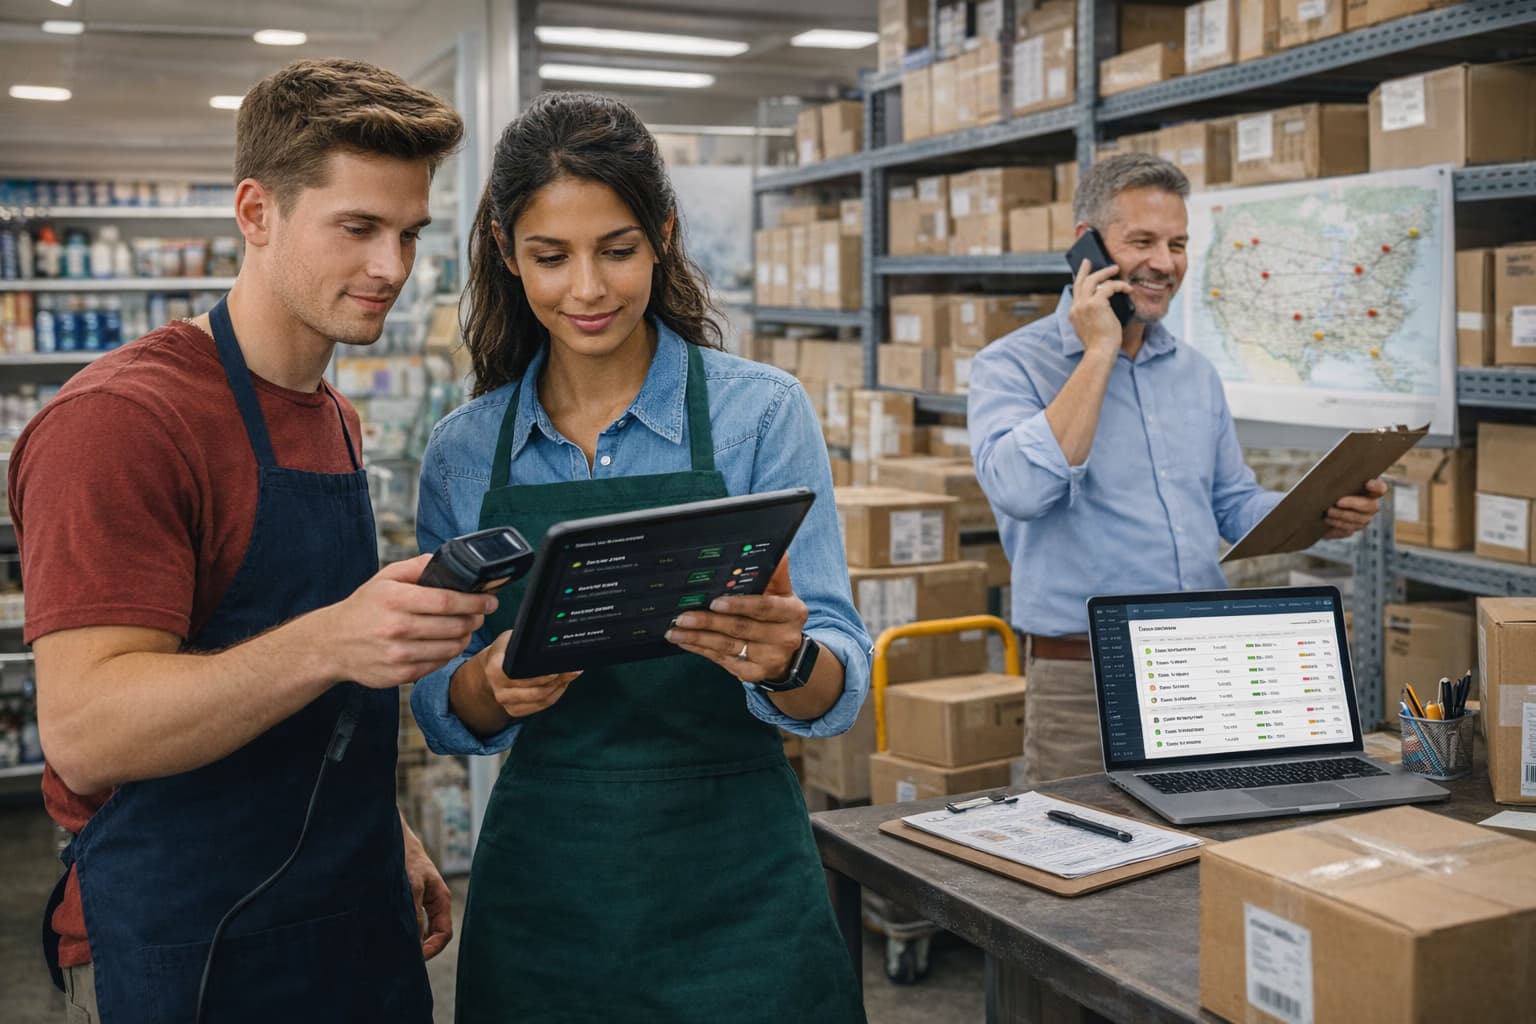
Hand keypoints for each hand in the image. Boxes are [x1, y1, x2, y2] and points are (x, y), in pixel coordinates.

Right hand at [320, 554, 496, 688]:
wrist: (331, 644)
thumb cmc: (363, 608)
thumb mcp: (384, 578)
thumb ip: (417, 566)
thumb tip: (447, 561)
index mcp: (395, 600)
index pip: (446, 601)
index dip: (475, 601)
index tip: (491, 600)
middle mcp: (396, 628)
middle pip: (454, 625)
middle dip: (475, 619)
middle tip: (481, 613)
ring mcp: (398, 654)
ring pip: (450, 648)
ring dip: (465, 637)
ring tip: (465, 628)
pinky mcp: (399, 674)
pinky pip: (437, 665)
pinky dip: (448, 654)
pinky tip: (446, 644)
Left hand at [400, 814, 452, 959]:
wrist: (394, 840)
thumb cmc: (407, 859)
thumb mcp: (413, 886)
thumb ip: (415, 911)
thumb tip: (414, 939)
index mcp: (441, 900)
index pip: (444, 934)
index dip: (433, 949)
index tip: (416, 959)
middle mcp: (433, 904)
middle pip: (433, 935)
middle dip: (421, 948)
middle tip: (402, 959)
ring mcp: (421, 902)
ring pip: (420, 929)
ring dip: (410, 940)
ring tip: (394, 950)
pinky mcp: (408, 900)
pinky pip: (409, 921)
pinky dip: (402, 930)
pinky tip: (388, 935)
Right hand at [474, 630, 580, 717]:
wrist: (490, 667)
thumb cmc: (504, 651)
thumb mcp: (511, 639)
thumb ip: (526, 642)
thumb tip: (550, 643)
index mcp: (495, 669)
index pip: (522, 676)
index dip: (542, 675)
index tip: (558, 670)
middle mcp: (498, 689)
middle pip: (535, 691)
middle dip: (557, 681)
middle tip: (572, 670)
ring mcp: (506, 702)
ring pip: (540, 700)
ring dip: (558, 688)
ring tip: (569, 675)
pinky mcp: (514, 711)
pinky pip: (540, 706)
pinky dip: (554, 695)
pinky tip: (560, 685)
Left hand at [665, 556, 805, 684]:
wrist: (787, 656)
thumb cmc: (778, 617)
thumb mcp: (782, 594)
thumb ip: (775, 575)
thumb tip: (777, 551)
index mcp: (792, 612)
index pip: (765, 607)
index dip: (739, 605)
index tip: (714, 602)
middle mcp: (785, 637)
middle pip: (741, 628)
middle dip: (709, 622)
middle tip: (682, 616)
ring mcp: (769, 659)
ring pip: (728, 647)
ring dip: (698, 638)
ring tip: (675, 631)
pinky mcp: (754, 674)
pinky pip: (723, 661)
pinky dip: (702, 651)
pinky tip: (686, 643)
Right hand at [1068, 257, 1132, 359]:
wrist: (1100, 352)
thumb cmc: (1100, 345)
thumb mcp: (1092, 328)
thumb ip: (1094, 316)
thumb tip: (1105, 305)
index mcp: (1074, 314)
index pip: (1076, 293)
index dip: (1079, 281)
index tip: (1083, 274)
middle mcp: (1076, 307)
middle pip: (1080, 282)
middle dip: (1085, 270)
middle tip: (1089, 261)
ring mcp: (1084, 305)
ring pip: (1093, 280)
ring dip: (1105, 273)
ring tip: (1115, 269)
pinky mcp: (1096, 304)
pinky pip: (1108, 287)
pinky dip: (1119, 286)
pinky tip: (1128, 289)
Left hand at [1322, 478, 1388, 538]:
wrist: (1314, 507)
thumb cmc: (1324, 489)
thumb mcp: (1328, 480)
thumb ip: (1336, 477)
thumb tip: (1333, 474)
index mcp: (1368, 491)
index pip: (1380, 488)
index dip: (1377, 487)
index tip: (1367, 483)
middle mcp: (1369, 506)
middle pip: (1371, 506)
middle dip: (1354, 504)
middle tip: (1338, 502)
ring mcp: (1362, 519)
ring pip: (1360, 520)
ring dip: (1343, 515)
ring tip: (1329, 512)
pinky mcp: (1351, 529)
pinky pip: (1348, 530)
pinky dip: (1337, 525)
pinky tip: (1328, 520)